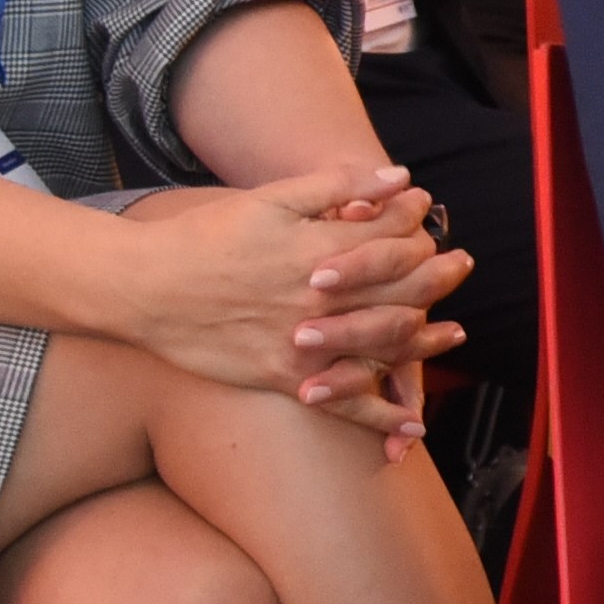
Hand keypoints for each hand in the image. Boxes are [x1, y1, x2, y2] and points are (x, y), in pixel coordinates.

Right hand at [111, 168, 465, 418]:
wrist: (143, 288)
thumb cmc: (205, 235)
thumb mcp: (271, 198)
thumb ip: (337, 186)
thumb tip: (400, 178)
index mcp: (318, 250)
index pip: (394, 241)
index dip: (418, 228)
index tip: (429, 221)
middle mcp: (319, 300)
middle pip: (402, 292)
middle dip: (438, 277)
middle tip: (460, 267)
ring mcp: (304, 343)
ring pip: (385, 346)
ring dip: (426, 341)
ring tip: (453, 334)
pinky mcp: (283, 378)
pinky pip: (345, 402)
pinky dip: (383, 416)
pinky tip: (413, 424)